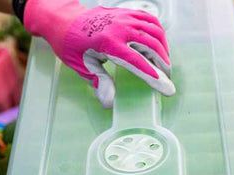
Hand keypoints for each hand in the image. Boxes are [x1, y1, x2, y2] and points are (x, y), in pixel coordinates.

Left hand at [24, 0, 175, 107]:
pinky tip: (159, 46)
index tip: (168, 89)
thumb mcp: (82, 67)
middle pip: (151, 46)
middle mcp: (120, 27)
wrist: (65, 20)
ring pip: (155, 32)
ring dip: (164, 50)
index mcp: (108, 42)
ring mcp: (125, 17)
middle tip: (166, 80)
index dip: (155, 77)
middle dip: (163, 65)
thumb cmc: (72, 46)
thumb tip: (110, 103)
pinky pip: (151, 21)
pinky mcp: (127, 12)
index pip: (138, 62)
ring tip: (164, 65)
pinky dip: (159, 34)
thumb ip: (99, 83)